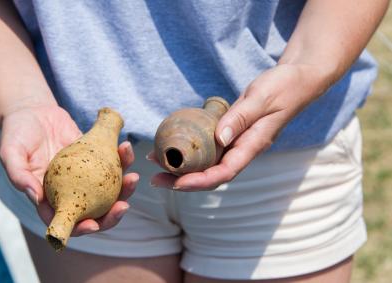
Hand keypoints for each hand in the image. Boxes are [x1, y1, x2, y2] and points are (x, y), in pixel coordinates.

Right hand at [0, 105, 138, 234]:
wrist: (34, 111)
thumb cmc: (17, 133)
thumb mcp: (10, 152)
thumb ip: (18, 175)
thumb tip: (35, 197)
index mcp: (49, 198)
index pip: (66, 220)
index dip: (81, 228)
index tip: (94, 225)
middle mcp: (70, 191)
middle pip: (94, 212)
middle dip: (112, 214)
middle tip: (124, 206)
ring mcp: (86, 176)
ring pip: (110, 190)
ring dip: (125, 188)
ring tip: (133, 176)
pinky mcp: (96, 159)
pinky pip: (113, 163)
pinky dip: (122, 159)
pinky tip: (125, 147)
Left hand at [150, 63, 329, 190]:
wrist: (297, 80)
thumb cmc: (284, 86)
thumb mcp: (261, 98)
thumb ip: (240, 118)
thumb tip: (218, 139)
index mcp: (253, 144)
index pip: (225, 172)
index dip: (200, 181)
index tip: (176, 182)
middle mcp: (244, 148)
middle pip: (212, 174)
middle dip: (183, 180)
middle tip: (155, 178)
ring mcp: (238, 141)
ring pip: (209, 162)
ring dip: (183, 165)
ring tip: (155, 160)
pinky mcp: (233, 132)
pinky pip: (210, 146)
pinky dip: (191, 148)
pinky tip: (174, 143)